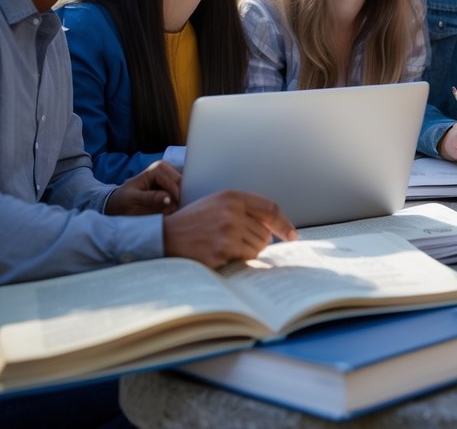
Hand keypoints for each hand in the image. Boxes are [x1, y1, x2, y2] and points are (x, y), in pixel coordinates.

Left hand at [105, 161, 181, 215]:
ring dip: (177, 202)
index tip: (168, 211)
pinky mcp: (172, 185)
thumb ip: (150, 199)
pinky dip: (176, 203)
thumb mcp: (133, 201)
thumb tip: (168, 199)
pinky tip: (167, 209)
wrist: (119, 203)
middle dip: (177, 200)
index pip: (174, 182)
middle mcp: (166, 170)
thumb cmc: (123, 201)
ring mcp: (170, 177)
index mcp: (156, 169)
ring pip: (185, 190)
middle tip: (167, 212)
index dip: (174, 197)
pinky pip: (181, 194)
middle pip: (183, 185)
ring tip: (165, 211)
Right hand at [163, 190, 296, 266]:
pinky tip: (220, 253)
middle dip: (258, 242)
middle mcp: (232, 211)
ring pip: (258, 247)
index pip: (270, 209)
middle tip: (237, 242)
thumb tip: (274, 229)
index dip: (284, 223)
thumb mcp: (217, 204)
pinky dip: (238, 259)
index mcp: (232, 196)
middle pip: (265, 233)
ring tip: (226, 246)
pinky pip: (245, 258)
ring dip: (248, 252)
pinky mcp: (222, 249)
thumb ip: (243, 209)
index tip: (292, 235)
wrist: (164, 236)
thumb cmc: (193, 221)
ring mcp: (228, 231)